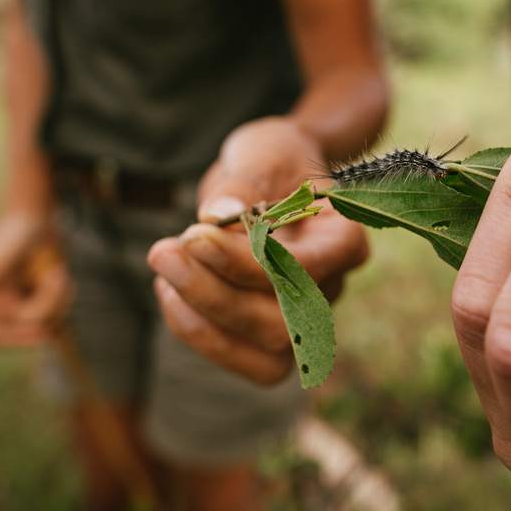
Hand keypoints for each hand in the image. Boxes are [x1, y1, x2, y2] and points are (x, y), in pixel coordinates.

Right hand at [0, 211, 69, 346]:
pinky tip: (63, 275)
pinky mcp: (40, 293)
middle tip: (58, 278)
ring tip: (60, 273)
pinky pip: (56, 310)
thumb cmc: (12, 233)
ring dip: (59, 298)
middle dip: (47, 304)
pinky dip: (64, 295)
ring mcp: (21, 298)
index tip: (41, 334)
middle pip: (27, 323)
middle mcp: (0, 301)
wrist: (34, 215)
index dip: (14, 340)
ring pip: (45, 319)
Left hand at [148, 116, 368, 383]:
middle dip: (218, 296)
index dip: (249, 263)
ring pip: (267, 350)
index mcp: (345, 238)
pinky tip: (170, 291)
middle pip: (286, 320)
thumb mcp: (263, 154)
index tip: (195, 235)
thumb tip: (217, 216)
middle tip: (164, 251)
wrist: (271, 176)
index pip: (307, 269)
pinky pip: (242, 356)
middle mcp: (332, 286)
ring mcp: (305, 316)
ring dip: (205, 318)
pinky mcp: (270, 333)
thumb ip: (246, 183)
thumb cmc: (274, 160)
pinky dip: (199, 332)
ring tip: (164, 269)